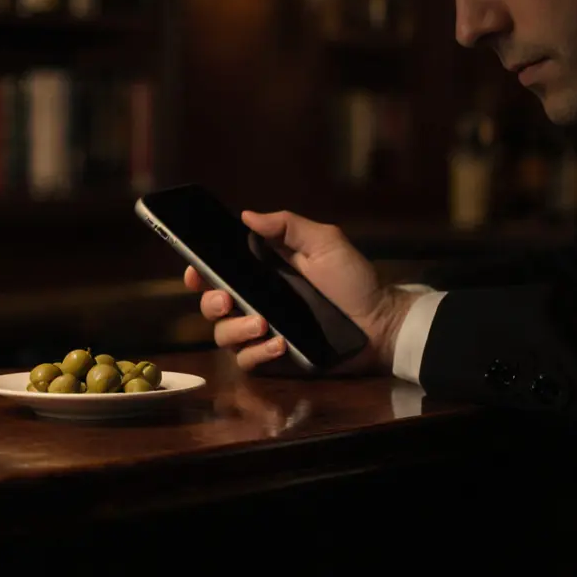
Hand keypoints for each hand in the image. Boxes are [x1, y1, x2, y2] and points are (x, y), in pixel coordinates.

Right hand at [184, 210, 419, 374]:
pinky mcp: (274, 360)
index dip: (198, 273)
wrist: (381, 323)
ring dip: (237, 329)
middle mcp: (255, 303)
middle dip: (211, 303)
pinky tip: (278, 343)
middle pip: (211, 307)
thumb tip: (246, 215)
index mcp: (260, 274)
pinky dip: (258, 353)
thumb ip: (288, 226)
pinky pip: (248, 362)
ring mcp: (262, 334)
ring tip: (263, 324)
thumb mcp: (324, 243)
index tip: (196, 271)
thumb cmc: (353, 281)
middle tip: (227, 299)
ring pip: (224, 336)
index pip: (217, 273)